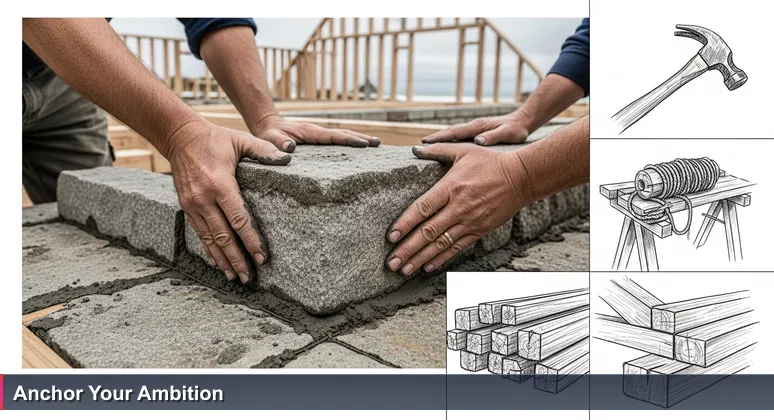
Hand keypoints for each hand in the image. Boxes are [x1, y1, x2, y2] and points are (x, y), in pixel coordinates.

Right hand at [168, 120, 290, 283]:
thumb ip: (264, 149)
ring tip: (233, 277)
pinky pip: (199, 233)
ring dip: (222, 260)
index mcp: (220, 185)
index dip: (251, 241)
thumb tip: (288, 157)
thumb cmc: (215, 138)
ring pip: (209, 239)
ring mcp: (192, 205)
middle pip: (223, 236)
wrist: (179, 136)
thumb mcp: (241, 139)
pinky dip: (208, 250)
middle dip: (237, 259)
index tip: (262, 257)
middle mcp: (204, 199)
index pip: (239, 219)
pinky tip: (217, 262)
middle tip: (248, 278)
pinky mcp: (186, 206)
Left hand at [250, 114, 379, 151]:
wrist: (267, 124)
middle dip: (362, 138)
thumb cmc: (268, 134)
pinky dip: (351, 141)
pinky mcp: (320, 138)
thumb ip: (278, 142)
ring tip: (377, 144)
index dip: (349, 140)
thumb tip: (291, 147)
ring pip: (343, 135)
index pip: (333, 136)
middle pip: (344, 133)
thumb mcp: (269, 138)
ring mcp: (320, 134)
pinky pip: (338, 139)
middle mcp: (318, 131)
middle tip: (379, 144)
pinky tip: (360, 148)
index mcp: (310, 132)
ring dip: (360, 138)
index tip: (364, 144)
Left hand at [385, 143, 532, 275]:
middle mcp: (458, 208)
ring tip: (404, 270)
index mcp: (451, 187)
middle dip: (407, 249)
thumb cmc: (490, 162)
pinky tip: (427, 267)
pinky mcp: (479, 230)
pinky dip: (441, 259)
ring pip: (441, 244)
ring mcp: (469, 221)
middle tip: (390, 263)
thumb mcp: (463, 150)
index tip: (391, 237)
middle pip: (428, 232)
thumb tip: (415, 149)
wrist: (521, 178)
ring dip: (420, 258)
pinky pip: (457, 248)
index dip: (405, 224)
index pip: (423, 209)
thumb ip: (437, 150)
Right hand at [421, 113, 530, 145]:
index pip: (454, 132)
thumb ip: (493, 137)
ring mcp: (474, 129)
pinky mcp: (476, 133)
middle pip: (449, 132)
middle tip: (419, 145)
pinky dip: (449, 142)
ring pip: (453, 135)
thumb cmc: (516, 130)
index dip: (439, 138)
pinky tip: (444, 149)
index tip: (426, 142)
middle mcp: (473, 127)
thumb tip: (478, 141)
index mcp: (477, 127)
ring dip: (440, 140)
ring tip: (427, 147)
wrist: (523, 121)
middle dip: (434, 138)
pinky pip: (459, 138)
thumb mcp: (508, 134)